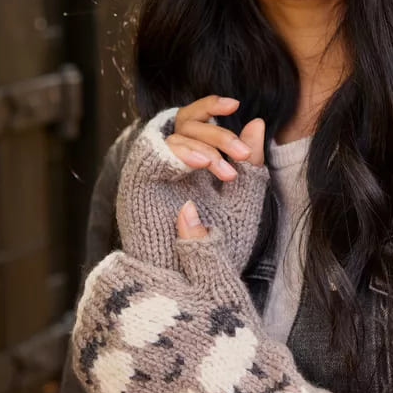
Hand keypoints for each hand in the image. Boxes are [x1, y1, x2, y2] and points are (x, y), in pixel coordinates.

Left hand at [72, 218, 379, 392]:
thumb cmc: (237, 341)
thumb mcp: (221, 285)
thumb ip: (197, 244)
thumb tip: (184, 207)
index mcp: (137, 295)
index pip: (110, 270)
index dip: (132, 272)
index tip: (154, 282)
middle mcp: (114, 330)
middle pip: (96, 301)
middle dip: (119, 300)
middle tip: (154, 311)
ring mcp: (109, 368)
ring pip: (90, 333)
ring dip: (108, 329)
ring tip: (147, 335)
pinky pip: (94, 369)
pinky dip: (108, 361)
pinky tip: (137, 360)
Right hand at [116, 98, 268, 272]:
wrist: (192, 287)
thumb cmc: (215, 251)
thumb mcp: (241, 203)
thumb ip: (249, 167)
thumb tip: (256, 122)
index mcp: (191, 164)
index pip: (194, 121)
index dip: (211, 106)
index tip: (235, 105)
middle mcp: (169, 164)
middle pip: (186, 123)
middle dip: (218, 134)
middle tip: (240, 155)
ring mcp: (151, 174)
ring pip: (172, 134)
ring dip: (202, 145)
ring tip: (222, 169)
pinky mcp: (136, 185)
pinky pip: (152, 154)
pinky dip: (178, 152)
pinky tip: (200, 164)